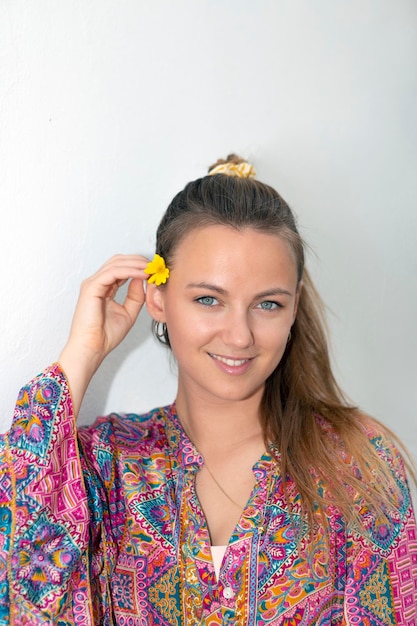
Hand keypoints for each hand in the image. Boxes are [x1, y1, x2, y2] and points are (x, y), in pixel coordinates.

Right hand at [59, 254, 149, 415]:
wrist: (92, 348)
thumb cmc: (105, 335)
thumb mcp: (129, 312)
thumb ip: (136, 296)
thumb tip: (143, 279)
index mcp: (104, 288)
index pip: (122, 268)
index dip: (139, 266)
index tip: (156, 270)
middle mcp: (97, 283)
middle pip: (119, 261)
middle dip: (139, 261)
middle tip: (156, 265)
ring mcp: (92, 284)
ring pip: (116, 263)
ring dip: (137, 264)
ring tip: (152, 268)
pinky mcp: (91, 288)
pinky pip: (113, 272)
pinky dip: (129, 270)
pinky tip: (143, 274)